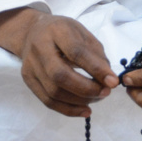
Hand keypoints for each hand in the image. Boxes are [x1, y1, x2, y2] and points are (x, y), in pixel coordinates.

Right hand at [0, 7, 119, 117]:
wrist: (32, 32)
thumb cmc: (63, 32)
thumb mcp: (82, 33)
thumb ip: (96, 54)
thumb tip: (108, 79)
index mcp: (56, 30)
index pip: (76, 52)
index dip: (96, 69)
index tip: (113, 82)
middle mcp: (39, 48)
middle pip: (60, 75)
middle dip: (86, 88)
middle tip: (105, 92)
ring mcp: (30, 66)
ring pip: (54, 92)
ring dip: (80, 100)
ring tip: (98, 98)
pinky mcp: (28, 80)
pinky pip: (47, 101)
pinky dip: (68, 109)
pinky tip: (85, 110)